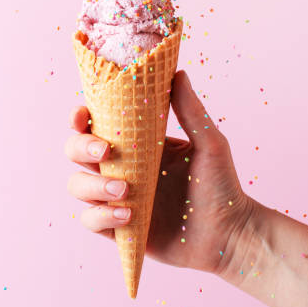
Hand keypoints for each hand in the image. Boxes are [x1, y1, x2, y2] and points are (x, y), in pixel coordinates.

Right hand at [66, 70, 253, 273]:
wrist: (230, 234)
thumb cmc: (222, 186)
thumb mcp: (209, 143)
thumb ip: (191, 110)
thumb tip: (178, 72)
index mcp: (137, 145)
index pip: (96, 126)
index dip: (80, 119)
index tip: (82, 114)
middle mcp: (122, 169)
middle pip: (76, 152)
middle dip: (81, 148)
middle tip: (106, 152)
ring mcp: (118, 199)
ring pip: (78, 187)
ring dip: (93, 186)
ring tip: (125, 190)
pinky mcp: (120, 230)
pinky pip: (91, 221)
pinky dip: (101, 217)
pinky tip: (128, 216)